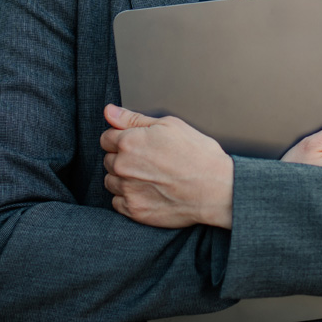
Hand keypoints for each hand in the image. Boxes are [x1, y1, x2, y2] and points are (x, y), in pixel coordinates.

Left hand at [100, 105, 233, 228]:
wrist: (216, 188)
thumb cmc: (197, 154)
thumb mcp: (169, 125)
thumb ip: (133, 118)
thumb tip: (109, 111)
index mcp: (130, 142)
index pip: (106, 138)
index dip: (121, 138)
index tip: (137, 144)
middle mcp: (123, 167)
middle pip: (107, 160)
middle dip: (122, 158)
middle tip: (148, 160)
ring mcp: (127, 190)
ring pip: (111, 182)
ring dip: (123, 178)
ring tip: (149, 176)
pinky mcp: (134, 211)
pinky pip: (117, 202)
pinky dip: (128, 197)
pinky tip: (148, 191)